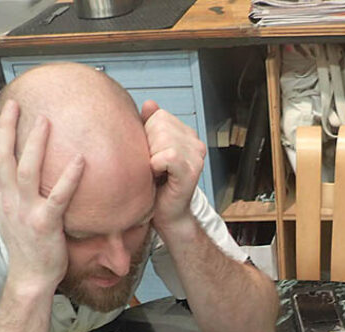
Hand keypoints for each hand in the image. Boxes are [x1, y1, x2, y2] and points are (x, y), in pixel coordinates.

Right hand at [0, 102, 84, 294]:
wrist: (30, 277)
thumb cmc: (25, 248)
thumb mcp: (7, 218)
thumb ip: (3, 197)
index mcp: (0, 198)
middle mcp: (9, 201)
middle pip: (2, 158)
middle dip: (7, 129)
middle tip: (15, 104)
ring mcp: (26, 212)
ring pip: (26, 171)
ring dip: (35, 144)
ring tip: (45, 121)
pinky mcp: (46, 224)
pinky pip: (58, 197)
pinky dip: (69, 177)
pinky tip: (81, 160)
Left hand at [140, 100, 205, 234]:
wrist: (167, 215)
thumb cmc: (156, 186)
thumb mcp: (149, 150)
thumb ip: (150, 126)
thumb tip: (149, 103)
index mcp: (186, 134)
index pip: (159, 116)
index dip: (148, 135)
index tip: (151, 156)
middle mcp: (195, 142)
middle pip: (160, 125)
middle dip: (149, 146)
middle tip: (154, 167)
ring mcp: (196, 155)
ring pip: (163, 138)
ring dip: (152, 158)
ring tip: (157, 172)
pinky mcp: (192, 169)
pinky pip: (168, 155)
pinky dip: (156, 165)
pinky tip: (160, 176)